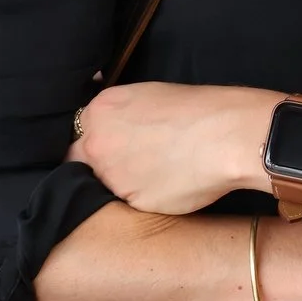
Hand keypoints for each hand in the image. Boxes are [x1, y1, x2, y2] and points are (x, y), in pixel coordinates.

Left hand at [68, 81, 271, 214]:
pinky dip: (146, 199)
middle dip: (101, 165)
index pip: (77, 135)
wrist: (224, 135)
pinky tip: (169, 185)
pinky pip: (132, 204)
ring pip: (107, 186)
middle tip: (133, 162)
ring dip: (124, 184)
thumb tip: (118, 129)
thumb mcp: (147, 96)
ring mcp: (111, 176)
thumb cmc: (196, 109)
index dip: (94, 143)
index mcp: (99, 112)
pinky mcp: (132, 203)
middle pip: (82, 163)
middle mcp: (96, 145)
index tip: (110, 148)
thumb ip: (121, 116)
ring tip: (157, 173)